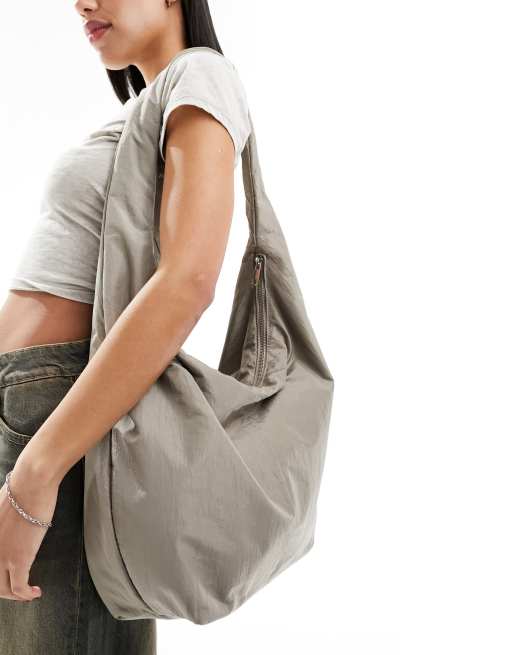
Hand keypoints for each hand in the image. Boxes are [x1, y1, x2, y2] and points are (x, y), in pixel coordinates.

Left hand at [0, 464, 58, 600]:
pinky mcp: (18, 560)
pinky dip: (27, 595)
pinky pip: (20, 587)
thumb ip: (1, 528)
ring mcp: (0, 558)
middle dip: (5, 590)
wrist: (32, 484)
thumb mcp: (0, 512)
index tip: (8, 579)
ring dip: (17, 596)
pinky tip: (35, 592)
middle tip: (18, 590)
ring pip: (4, 589)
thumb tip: (9, 534)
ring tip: (28, 594)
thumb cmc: (21, 490)